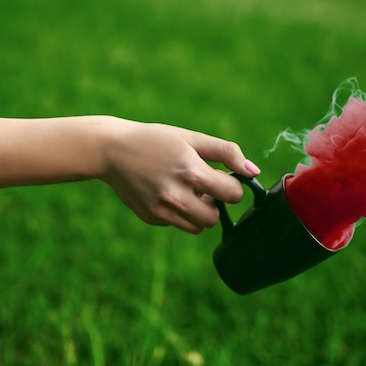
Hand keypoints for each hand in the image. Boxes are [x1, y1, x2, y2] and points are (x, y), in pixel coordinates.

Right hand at [100, 119, 260, 233]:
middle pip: (215, 218)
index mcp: (191, 172)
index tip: (221, 178)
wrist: (111, 150)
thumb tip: (253, 172)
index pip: (233, 195)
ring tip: (186, 191)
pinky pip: (177, 224)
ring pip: (198, 227)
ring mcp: (162, 210)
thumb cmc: (156, 140)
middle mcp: (176, 196)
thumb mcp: (192, 138)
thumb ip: (226, 153)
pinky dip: (179, 213)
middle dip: (215, 204)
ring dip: (199, 213)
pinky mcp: (151, 218)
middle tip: (202, 186)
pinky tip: (165, 193)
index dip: (232, 186)